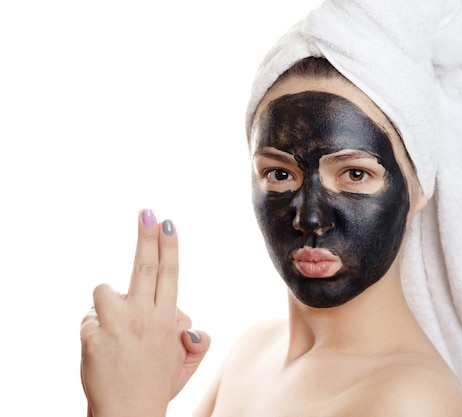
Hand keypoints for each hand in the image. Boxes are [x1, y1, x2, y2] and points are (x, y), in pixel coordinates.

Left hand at [80, 210, 209, 416]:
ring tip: (114, 327)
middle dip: (146, 236)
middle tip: (146, 212)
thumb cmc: (157, 385)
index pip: (170, 274)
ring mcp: (117, 325)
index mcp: (168, 320)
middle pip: (145, 267)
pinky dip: (93, 330)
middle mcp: (144, 317)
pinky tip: (102, 350)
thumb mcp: (187, 362)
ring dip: (107, 302)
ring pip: (105, 290)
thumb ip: (196, 337)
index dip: (168, 246)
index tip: (166, 223)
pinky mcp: (93, 336)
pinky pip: (88, 319)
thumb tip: (186, 320)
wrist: (129, 416)